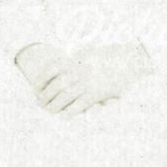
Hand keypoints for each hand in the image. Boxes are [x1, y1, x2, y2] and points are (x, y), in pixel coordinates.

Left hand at [16, 42, 152, 114]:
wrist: (130, 58)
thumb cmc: (111, 53)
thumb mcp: (90, 51)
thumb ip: (77, 55)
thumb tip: (66, 56)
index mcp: (76, 59)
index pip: (51, 69)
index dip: (41, 79)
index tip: (35, 87)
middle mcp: (79, 71)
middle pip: (55, 85)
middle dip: (45, 95)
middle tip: (38, 102)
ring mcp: (87, 83)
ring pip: (64, 97)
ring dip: (53, 105)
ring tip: (47, 110)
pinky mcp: (96, 94)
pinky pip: (78, 106)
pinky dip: (68, 112)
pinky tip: (63, 116)